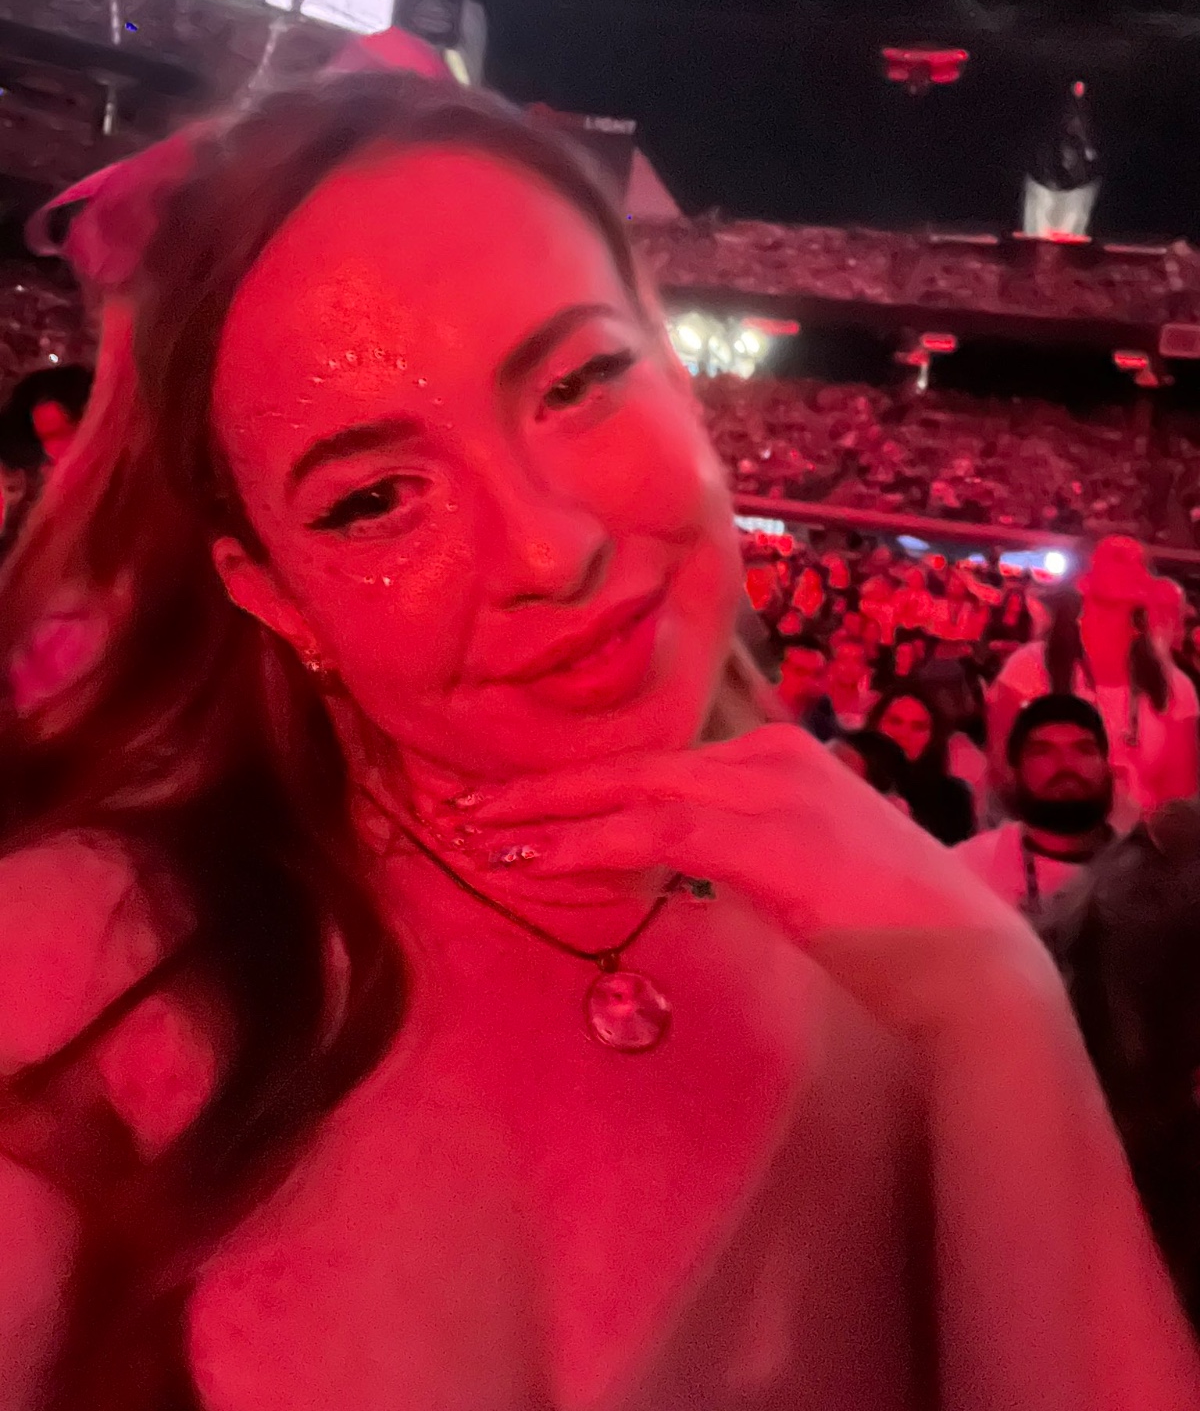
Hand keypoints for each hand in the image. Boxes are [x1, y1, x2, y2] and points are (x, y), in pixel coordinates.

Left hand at [457, 724, 1019, 944]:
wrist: (965, 961)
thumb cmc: (893, 928)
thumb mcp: (807, 869)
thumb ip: (741, 852)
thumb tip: (674, 865)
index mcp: (780, 754)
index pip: (661, 763)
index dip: (589, 785)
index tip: (530, 805)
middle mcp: (768, 756)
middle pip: (633, 764)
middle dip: (549, 788)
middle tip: (478, 807)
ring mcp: (766, 789)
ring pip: (630, 793)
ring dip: (550, 817)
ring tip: (485, 837)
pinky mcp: (761, 837)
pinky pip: (651, 835)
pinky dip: (588, 848)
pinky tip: (542, 866)